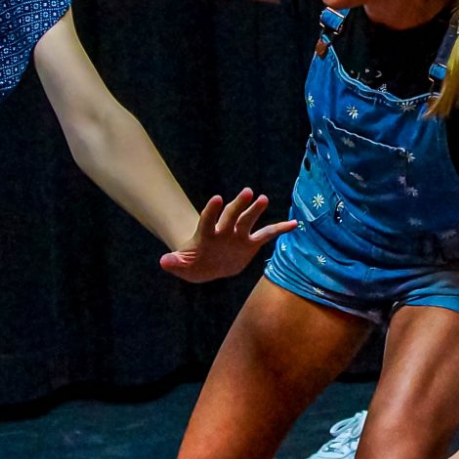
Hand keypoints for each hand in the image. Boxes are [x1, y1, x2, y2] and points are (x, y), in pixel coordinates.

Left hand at [159, 189, 296, 282]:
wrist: (206, 265)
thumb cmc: (191, 264)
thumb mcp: (181, 265)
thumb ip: (174, 262)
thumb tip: (164, 261)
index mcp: (207, 234)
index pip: (208, 219)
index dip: (212, 210)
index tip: (217, 198)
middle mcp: (224, 230)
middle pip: (231, 215)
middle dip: (238, 205)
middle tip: (248, 192)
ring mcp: (238, 235)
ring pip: (248, 220)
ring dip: (256, 210)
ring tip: (263, 198)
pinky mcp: (250, 243)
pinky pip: (267, 235)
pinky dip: (280, 229)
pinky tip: (294, 224)